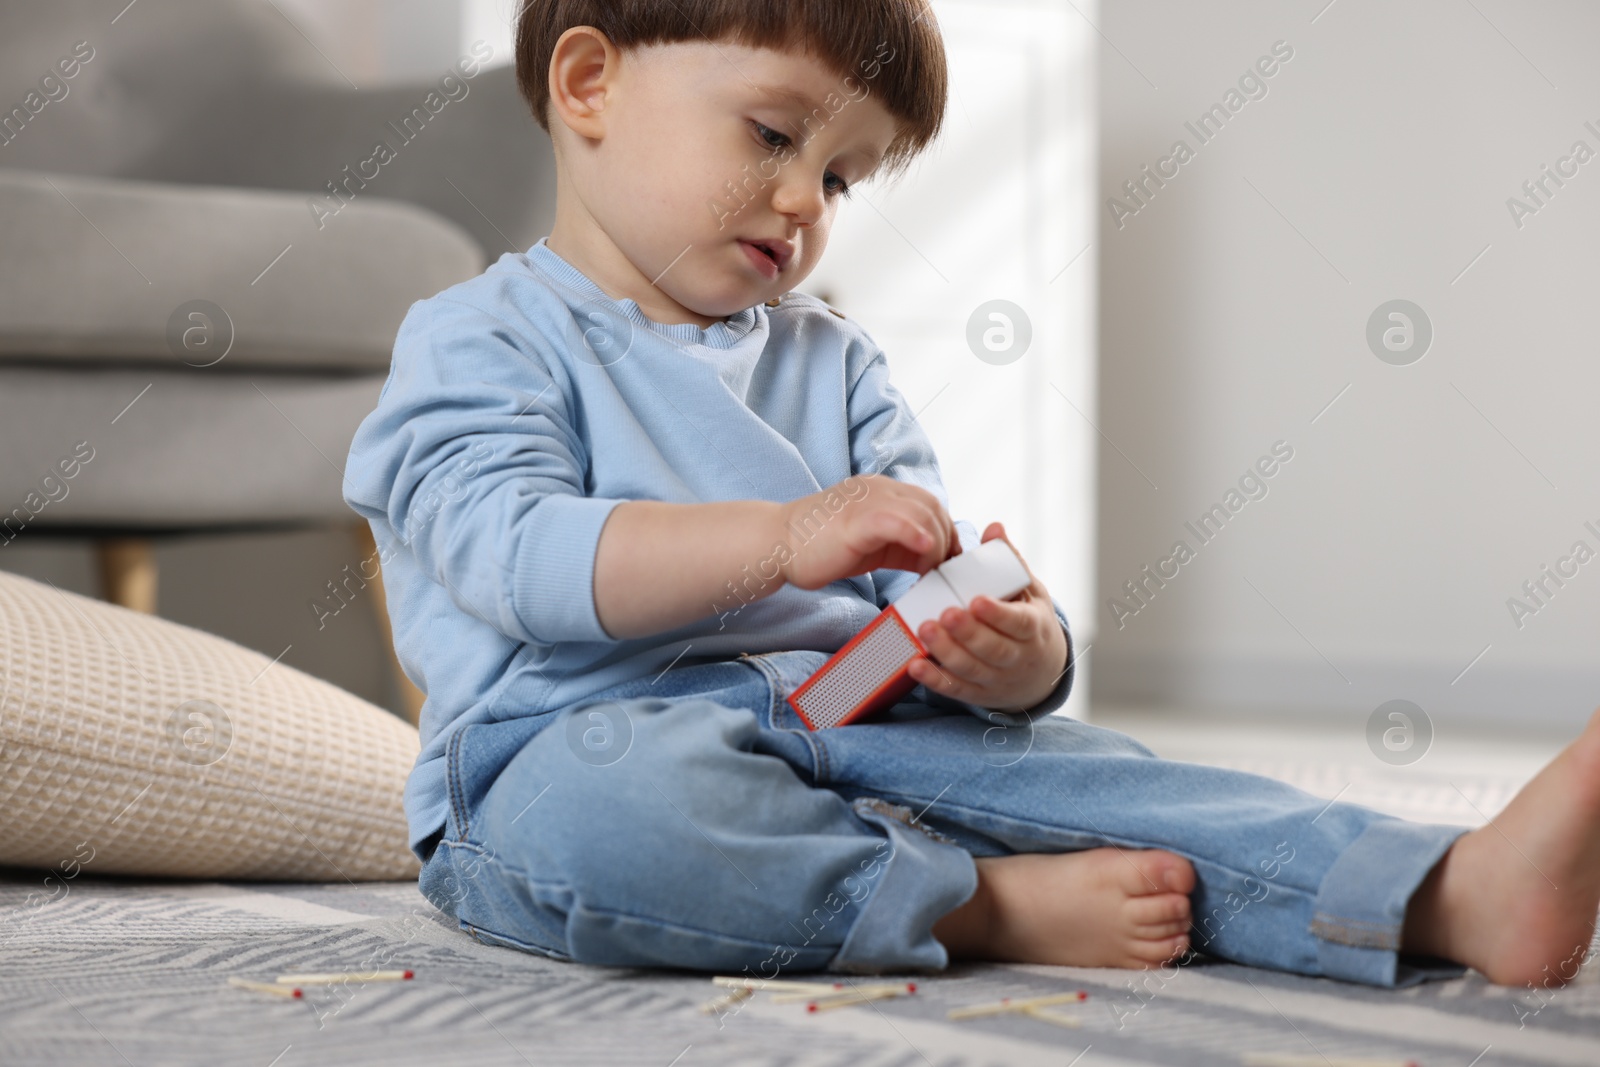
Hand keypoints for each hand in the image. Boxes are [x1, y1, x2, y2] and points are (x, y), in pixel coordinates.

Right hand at [778, 474, 957, 590]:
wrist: (777, 544)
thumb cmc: (818, 548)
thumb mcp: (870, 542)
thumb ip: (899, 543)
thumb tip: (929, 558)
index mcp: (882, 491)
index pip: (929, 504)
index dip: (946, 532)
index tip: (948, 560)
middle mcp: (879, 489)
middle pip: (932, 507)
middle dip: (945, 541)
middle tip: (939, 571)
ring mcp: (867, 501)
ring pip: (922, 514)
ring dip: (934, 546)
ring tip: (926, 571)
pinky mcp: (856, 520)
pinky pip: (896, 521)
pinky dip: (916, 535)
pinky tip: (924, 552)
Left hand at [906, 522, 1068, 711]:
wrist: (1040, 672)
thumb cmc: (1028, 621)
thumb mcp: (1029, 592)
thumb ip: (1009, 562)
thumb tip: (994, 528)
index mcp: (1033, 629)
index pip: (1018, 623)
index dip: (998, 614)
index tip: (976, 601)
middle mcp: (1017, 657)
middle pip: (993, 649)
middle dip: (968, 633)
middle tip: (945, 614)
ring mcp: (997, 679)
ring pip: (971, 669)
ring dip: (947, 652)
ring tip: (925, 630)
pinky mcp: (977, 694)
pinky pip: (955, 689)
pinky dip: (935, 679)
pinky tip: (915, 664)